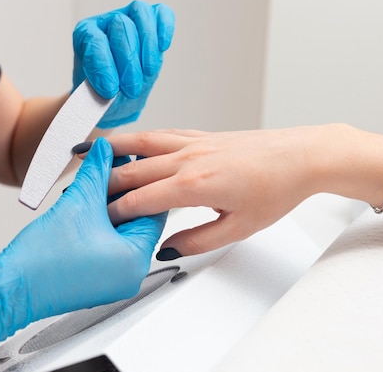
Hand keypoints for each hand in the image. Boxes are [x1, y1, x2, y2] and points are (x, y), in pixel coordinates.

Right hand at [0, 138, 166, 348]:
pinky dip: (101, 226)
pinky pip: (109, 247)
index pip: (154, 211)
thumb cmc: (41, 260)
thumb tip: (107, 150)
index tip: (133, 163)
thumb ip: (98, 171)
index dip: (141, 182)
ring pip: (122, 233)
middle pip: (138, 222)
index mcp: (136, 259)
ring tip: (95, 185)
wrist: (11, 288)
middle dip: (123, 194)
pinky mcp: (99, 281)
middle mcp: (131, 275)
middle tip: (111, 168)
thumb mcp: (78, 202)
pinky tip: (88, 208)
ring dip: (109, 208)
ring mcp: (115, 281)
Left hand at [72, 1, 174, 127]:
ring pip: (141, 13)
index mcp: (85, 35)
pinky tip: (163, 46)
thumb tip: (115, 89)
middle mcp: (106, 22)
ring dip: (148, 44)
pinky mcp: (152, 22)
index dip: (103, 66)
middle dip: (128, 61)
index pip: (94, 41)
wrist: (114, 97)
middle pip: (120, 25)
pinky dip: (165, 27)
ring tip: (149, 72)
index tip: (110, 90)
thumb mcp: (95, 97)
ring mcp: (130, 18)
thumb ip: (101, 92)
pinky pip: (162, 13)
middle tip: (132, 90)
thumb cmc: (103, 93)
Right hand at [104, 128, 329, 258]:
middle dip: (103, 182)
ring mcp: (195, 142)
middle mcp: (189, 158)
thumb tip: (166, 248)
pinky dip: (140, 137)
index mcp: (194, 185)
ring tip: (87, 152)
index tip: (99, 221)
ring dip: (112, 148)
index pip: (139, 199)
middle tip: (80, 191)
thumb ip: (197, 240)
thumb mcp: (238, 228)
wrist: (302, 157)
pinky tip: (132, 140)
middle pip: (132, 169)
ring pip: (142, 141)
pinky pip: (163, 133)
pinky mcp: (204, 135)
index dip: (115, 212)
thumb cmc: (277, 189)